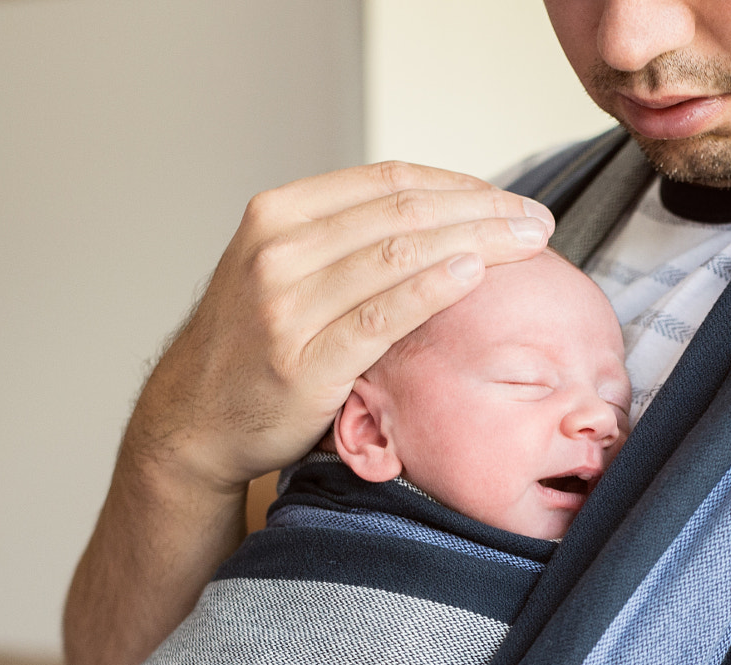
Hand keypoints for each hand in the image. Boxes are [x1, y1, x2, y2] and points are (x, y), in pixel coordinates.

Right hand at [127, 161, 556, 492]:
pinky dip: (433, 288)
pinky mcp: (305, 360)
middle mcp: (278, 250)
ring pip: (399, 255)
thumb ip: (344, 239)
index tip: (508, 199)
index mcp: (278, 214)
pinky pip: (383, 315)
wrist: (194, 417)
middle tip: (536, 220)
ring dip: (475, 241)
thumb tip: (437, 214)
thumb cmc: (255, 344)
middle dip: (481, 210)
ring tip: (528, 243)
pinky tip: (474, 274)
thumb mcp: (284, 268)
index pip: (388, 181)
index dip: (459, 184)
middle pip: (402, 212)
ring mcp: (286, 305)